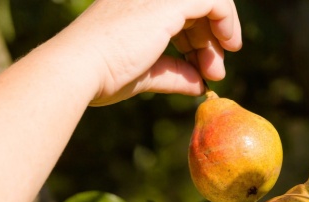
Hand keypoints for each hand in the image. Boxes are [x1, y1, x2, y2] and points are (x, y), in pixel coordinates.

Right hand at [71, 0, 241, 105]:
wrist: (79, 70)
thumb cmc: (102, 75)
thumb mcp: (145, 73)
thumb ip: (173, 73)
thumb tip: (199, 85)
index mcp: (134, 4)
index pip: (178, 12)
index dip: (196, 37)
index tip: (204, 65)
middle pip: (194, 8)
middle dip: (209, 41)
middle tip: (215, 72)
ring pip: (207, 2)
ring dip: (219, 35)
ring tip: (216, 70)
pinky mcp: (170, 2)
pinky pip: (214, 1)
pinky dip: (227, 21)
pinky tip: (230, 44)